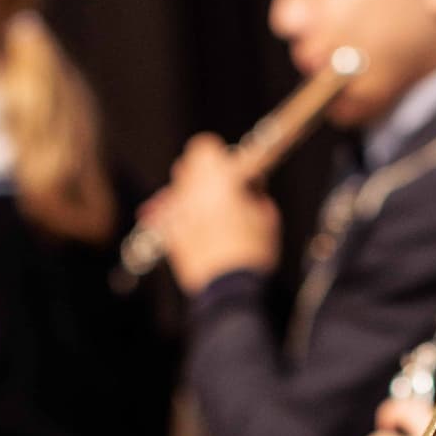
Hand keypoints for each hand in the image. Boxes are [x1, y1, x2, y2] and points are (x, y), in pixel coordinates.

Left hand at [144, 134, 279, 295]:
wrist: (229, 289)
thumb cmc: (252, 251)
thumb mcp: (267, 217)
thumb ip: (256, 193)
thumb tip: (249, 185)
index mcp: (216, 180)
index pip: (204, 146)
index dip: (218, 155)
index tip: (229, 168)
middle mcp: (191, 192)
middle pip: (185, 167)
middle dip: (200, 176)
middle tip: (219, 191)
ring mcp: (176, 213)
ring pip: (176, 192)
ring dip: (190, 198)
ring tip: (207, 215)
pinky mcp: (168, 234)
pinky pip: (167, 218)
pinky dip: (178, 220)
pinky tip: (192, 231)